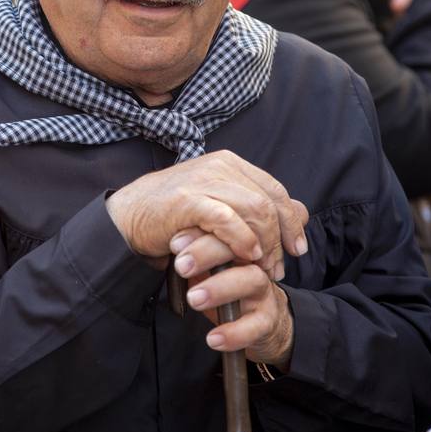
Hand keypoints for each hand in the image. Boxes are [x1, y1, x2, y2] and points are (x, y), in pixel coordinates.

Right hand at [106, 150, 308, 281]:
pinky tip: (246, 255)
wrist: (128, 217)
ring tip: (261, 268)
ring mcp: (203, 180)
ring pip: (253, 209)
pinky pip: (226, 218)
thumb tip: (302, 213)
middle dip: (280, 238)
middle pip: (269, 201)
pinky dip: (242, 239)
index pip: (275, 189)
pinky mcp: (188, 200)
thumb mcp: (220, 207)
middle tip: (278, 268)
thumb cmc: (175, 216)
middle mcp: (220, 165)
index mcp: (230, 163)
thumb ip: (255, 208)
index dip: (292, 220)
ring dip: (264, 243)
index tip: (299, 249)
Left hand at [169, 225, 294, 368]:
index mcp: (236, 244)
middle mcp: (253, 262)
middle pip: (238, 247)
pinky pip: (257, 324)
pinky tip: (212, 339)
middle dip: (208, 253)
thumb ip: (190, 257)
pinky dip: (235, 332)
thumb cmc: (226, 289)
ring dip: (221, 288)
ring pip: (252, 280)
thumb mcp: (206, 270)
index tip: (173, 243)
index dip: (199, 233)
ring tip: (193, 299)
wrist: (261, 322)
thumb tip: (165, 245)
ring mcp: (264, 289)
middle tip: (181, 266)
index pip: (222, 229)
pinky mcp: (269, 319)